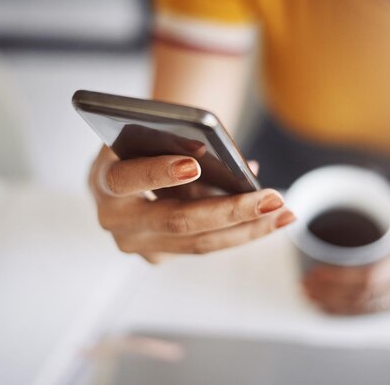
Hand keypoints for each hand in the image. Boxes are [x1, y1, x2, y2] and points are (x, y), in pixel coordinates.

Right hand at [89, 146, 295, 262]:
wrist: (124, 169)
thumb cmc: (143, 144)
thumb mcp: (151, 135)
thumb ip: (184, 145)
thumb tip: (246, 170)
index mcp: (104, 181)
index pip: (128, 178)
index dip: (159, 173)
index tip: (195, 164)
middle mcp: (116, 220)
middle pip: (177, 221)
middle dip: (231, 211)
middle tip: (273, 199)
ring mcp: (137, 244)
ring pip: (198, 242)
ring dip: (247, 229)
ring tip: (285, 213)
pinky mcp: (156, 255)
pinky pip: (203, 246)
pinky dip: (240, 234)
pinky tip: (272, 222)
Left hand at [302, 213, 389, 314]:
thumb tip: (369, 190)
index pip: (365, 276)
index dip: (337, 279)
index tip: (315, 273)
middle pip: (359, 297)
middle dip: (328, 294)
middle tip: (304, 287)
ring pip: (365, 309)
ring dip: (335, 306)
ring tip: (312, 299)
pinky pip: (375, 314)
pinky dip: (351, 313)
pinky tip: (335, 310)